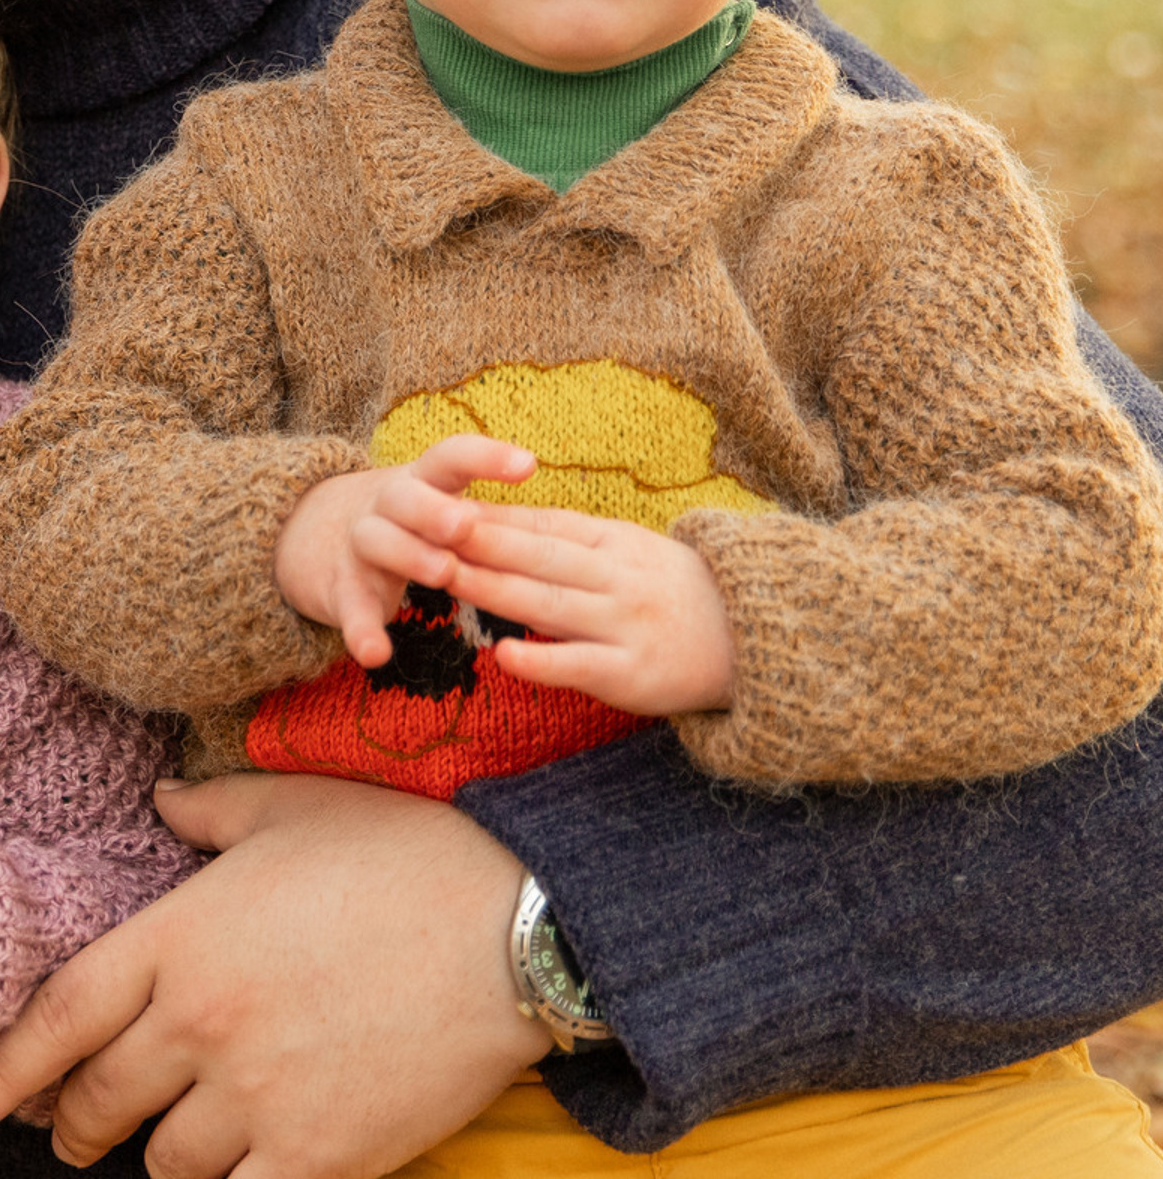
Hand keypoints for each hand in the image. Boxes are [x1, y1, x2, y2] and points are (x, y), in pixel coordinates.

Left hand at [0, 773, 544, 1178]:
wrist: (515, 920)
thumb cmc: (400, 851)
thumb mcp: (289, 808)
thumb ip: (206, 810)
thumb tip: (160, 799)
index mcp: (178, 935)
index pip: (55, 1019)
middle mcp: (199, 1021)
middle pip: (95, 1102)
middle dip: (77, 1124)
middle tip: (80, 1131)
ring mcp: (257, 1093)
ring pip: (165, 1163)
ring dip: (172, 1153)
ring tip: (203, 1129)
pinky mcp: (321, 1153)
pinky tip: (269, 1167)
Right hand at [274, 435, 537, 664]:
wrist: (306, 533)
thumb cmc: (402, 520)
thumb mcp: (434, 501)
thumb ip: (483, 509)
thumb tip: (569, 525)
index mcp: (421, 482)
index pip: (451, 457)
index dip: (486, 458)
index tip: (529, 465)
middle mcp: (386, 506)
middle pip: (405, 495)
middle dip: (436, 508)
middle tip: (467, 524)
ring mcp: (359, 545)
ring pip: (375, 540)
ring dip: (408, 554)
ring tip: (441, 572)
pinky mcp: (340, 588)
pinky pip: (348, 609)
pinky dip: (361, 630)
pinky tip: (377, 654)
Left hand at [446, 508, 734, 715]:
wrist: (754, 637)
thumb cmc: (669, 590)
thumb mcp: (624, 549)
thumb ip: (565, 538)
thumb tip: (491, 517)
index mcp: (612, 541)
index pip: (542, 522)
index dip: (489, 515)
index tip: (437, 505)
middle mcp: (616, 577)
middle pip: (538, 555)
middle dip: (480, 541)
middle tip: (425, 527)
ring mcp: (624, 624)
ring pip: (549, 603)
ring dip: (494, 590)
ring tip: (444, 577)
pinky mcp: (632, 673)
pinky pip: (580, 665)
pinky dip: (541, 661)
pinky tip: (502, 656)